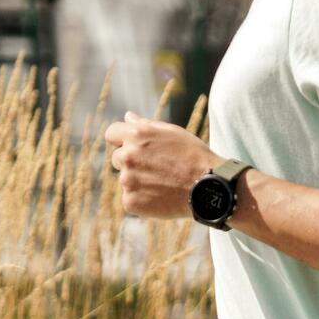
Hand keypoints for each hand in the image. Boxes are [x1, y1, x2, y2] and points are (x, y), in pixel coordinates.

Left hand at [104, 117, 220, 220]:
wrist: (207, 188)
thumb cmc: (194, 156)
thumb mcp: (172, 132)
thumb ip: (146, 125)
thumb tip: (128, 117)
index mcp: (136, 135)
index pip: (111, 134)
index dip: (121, 140)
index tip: (131, 146)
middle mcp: (128, 156)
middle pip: (117, 158)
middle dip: (132, 162)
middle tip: (157, 168)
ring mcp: (127, 181)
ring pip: (125, 179)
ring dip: (138, 181)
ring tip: (163, 183)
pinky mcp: (130, 202)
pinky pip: (130, 198)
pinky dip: (143, 199)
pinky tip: (161, 196)